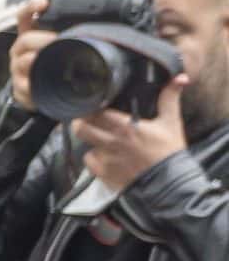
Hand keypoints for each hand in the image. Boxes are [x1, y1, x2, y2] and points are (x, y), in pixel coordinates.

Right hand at [8, 0, 59, 111]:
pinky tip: (48, 86)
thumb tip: (99, 22)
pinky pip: (25, 87)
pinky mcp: (18, 89)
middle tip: (59, 41)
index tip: (44, 3)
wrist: (37, 91)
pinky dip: (36, 86)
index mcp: (28, 35)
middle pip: (25, 39)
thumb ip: (68, 33)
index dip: (31, 7)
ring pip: (25, 62)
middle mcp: (19, 51)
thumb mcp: (56, 46)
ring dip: (40, 62)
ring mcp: (17, 70)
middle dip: (43, 40)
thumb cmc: (51, 63)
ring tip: (56, 63)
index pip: (24, 16)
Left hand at [74, 70, 188, 192]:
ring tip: (97, 137)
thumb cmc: (168, 152)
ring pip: (85, 144)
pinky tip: (102, 155)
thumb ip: (170, 98)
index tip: (93, 103)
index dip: (91, 107)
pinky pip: (89, 162)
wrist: (167, 184)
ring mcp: (105, 159)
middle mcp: (111, 142)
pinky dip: (93, 158)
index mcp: (125, 126)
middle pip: (81, 128)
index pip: (96, 112)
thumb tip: (180, 77)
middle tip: (86, 119)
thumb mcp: (171, 122)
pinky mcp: (103, 174)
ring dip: (90, 140)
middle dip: (81, 121)